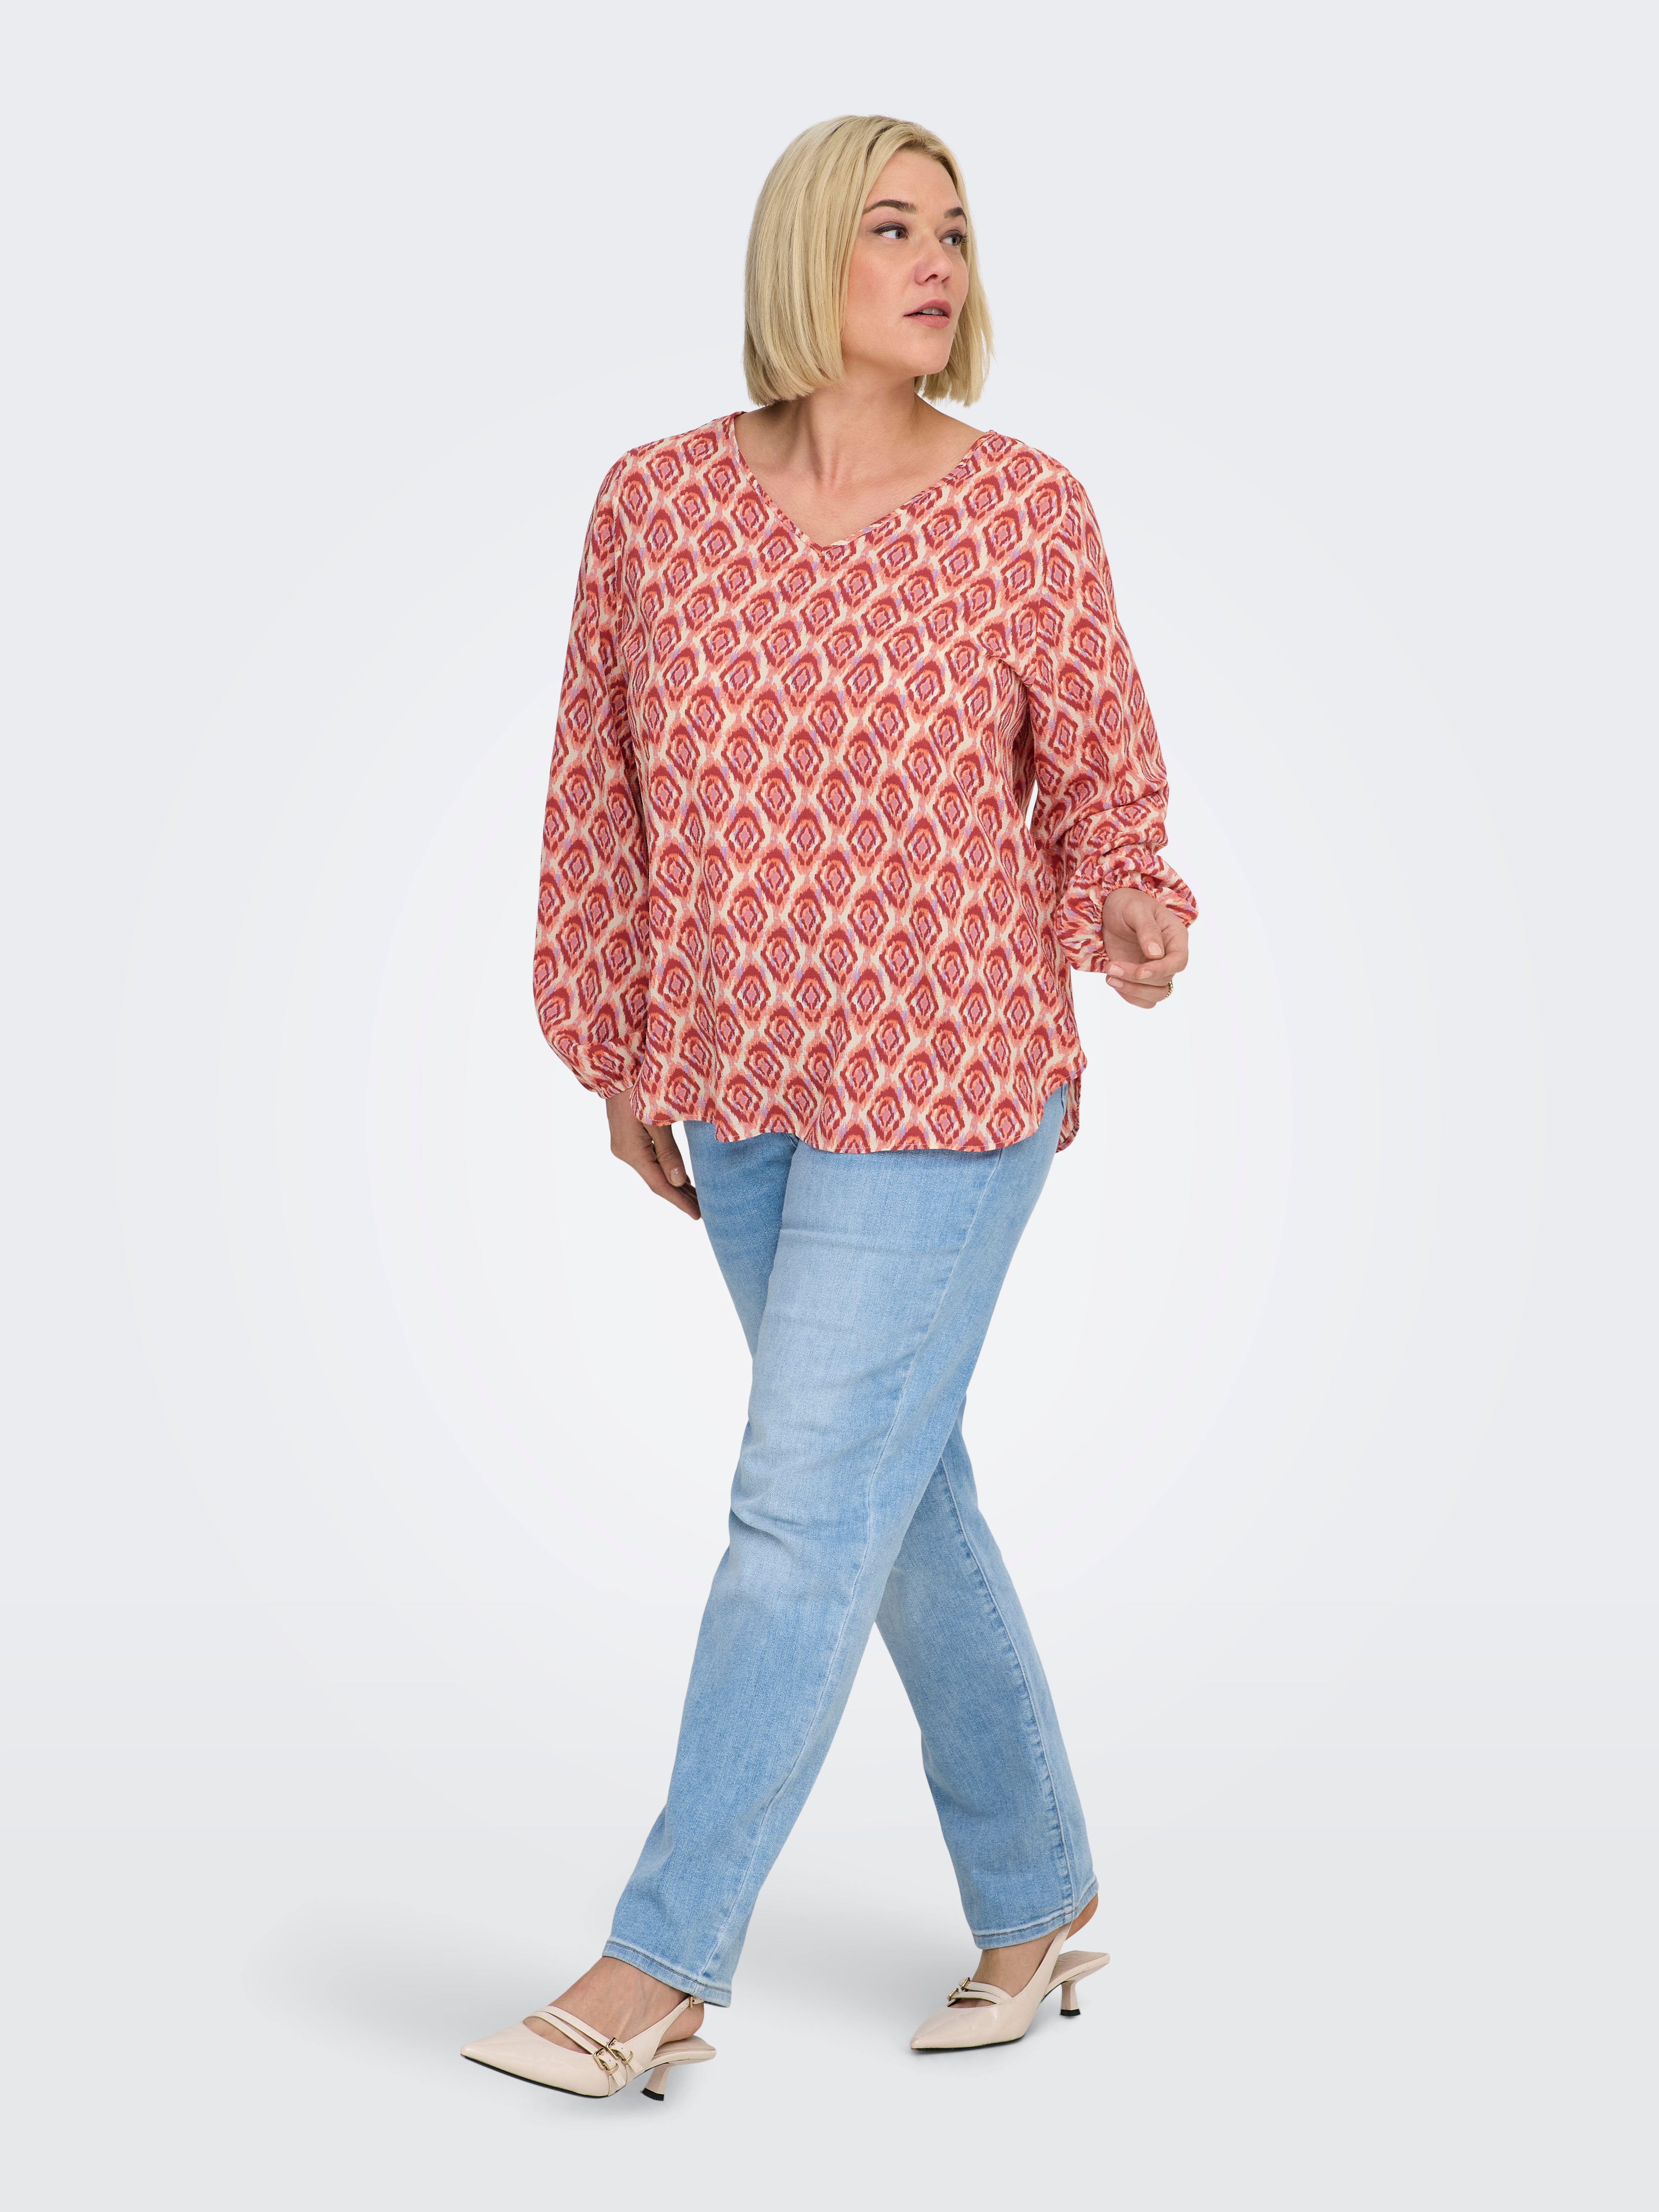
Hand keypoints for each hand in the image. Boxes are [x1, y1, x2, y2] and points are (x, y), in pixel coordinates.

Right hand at [605, 1097, 700, 1218]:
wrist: (615, 1066)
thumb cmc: (639, 1087)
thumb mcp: (657, 1119)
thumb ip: (668, 1151)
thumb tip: (678, 1181)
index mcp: (632, 1151)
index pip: (659, 1184)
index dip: (679, 1201)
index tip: (698, 1215)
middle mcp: (625, 1152)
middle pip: (656, 1181)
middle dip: (680, 1196)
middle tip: (702, 1209)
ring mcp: (624, 1145)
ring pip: (653, 1171)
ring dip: (674, 1183)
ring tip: (696, 1196)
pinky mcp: (626, 1136)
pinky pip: (649, 1159)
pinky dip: (665, 1169)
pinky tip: (679, 1176)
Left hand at [1100, 888, 1187, 1007]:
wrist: (1110, 910)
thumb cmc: (1127, 903)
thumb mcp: (1136, 910)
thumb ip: (1147, 930)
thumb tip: (1156, 954)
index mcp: (1175, 937)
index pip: (1179, 961)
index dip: (1162, 970)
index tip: (1140, 972)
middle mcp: (1169, 956)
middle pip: (1164, 981)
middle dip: (1137, 979)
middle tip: (1111, 967)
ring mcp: (1155, 969)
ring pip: (1156, 995)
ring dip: (1132, 991)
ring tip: (1110, 976)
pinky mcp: (1140, 978)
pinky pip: (1143, 999)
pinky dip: (1128, 995)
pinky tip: (1112, 979)